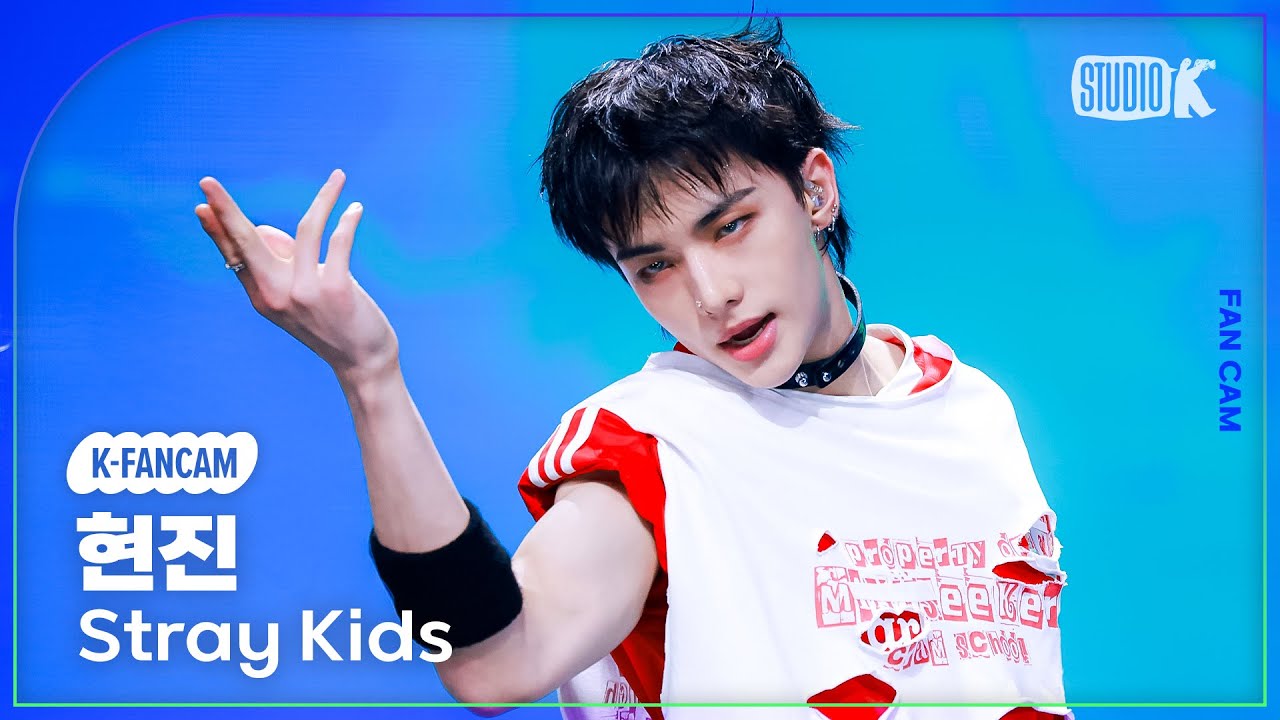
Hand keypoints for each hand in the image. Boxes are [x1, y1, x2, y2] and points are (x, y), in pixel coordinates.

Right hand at [195, 170, 398, 385]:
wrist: (362, 363)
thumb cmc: (333, 324)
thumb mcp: (300, 296)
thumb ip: (282, 265)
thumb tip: (262, 229)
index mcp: (262, 296)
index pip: (234, 254)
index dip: (218, 228)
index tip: (202, 205)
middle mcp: (277, 294)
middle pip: (248, 241)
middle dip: (226, 210)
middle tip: (207, 181)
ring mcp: (305, 292)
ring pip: (306, 230)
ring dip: (325, 199)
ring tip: (339, 177)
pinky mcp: (335, 290)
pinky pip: (338, 242)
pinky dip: (348, 221)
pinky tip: (356, 208)